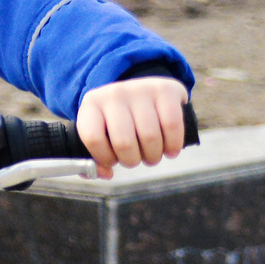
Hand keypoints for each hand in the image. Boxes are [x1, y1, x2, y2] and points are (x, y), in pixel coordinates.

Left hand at [77, 76, 191, 177]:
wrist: (144, 91)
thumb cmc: (119, 120)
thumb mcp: (101, 132)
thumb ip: (95, 160)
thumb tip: (106, 173)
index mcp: (92, 104)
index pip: (92, 138)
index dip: (104, 158)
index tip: (113, 161)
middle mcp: (114, 94)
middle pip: (123, 142)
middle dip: (132, 160)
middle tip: (136, 160)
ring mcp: (140, 90)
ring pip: (150, 137)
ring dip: (153, 156)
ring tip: (152, 154)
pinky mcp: (165, 90)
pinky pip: (172, 125)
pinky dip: (173, 145)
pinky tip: (170, 150)